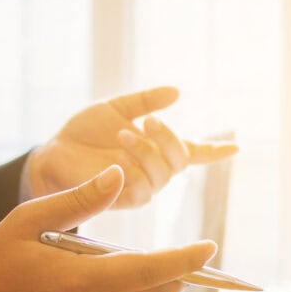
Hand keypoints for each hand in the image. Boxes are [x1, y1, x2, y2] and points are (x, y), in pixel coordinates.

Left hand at [28, 86, 238, 208]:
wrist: (53, 153)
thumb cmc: (84, 133)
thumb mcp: (115, 108)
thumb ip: (145, 101)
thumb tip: (177, 92)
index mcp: (157, 149)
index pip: (194, 153)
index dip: (216, 151)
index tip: (237, 147)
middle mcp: (154, 171)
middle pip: (181, 160)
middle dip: (169, 139)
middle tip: (149, 121)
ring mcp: (142, 187)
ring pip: (164, 173)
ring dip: (148, 150)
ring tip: (124, 135)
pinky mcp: (124, 199)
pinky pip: (143, 187)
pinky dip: (135, 167)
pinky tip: (119, 157)